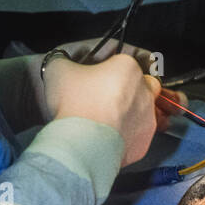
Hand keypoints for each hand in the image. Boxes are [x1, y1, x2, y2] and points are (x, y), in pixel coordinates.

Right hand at [38, 40, 186, 133]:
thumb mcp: (57, 70)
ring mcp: (148, 118)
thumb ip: (62, 61)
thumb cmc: (74, 105)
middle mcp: (144, 91)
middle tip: (107, 96)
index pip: (127, 60)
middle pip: (144, 83)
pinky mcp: (144, 142)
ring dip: (129, 113)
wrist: (82, 145)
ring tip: (104, 120)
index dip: (111, 68)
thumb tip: (61, 63)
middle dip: (131, 88)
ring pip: (144, 111)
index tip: (99, 76)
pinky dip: (126, 136)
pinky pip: (138, 135)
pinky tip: (107, 137)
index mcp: (128, 67)